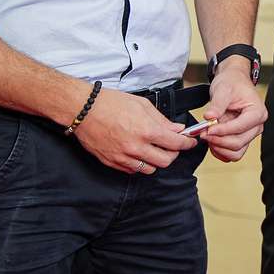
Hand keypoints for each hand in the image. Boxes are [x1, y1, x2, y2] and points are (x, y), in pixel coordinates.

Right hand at [71, 86, 197, 174]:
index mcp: (146, 130)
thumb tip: (177, 129)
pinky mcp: (112, 162)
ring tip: (154, 149)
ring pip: (150, 169)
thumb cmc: (110, 103)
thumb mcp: (142, 105)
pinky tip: (139, 153)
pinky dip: (140, 164)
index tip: (190, 142)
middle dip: (173, 154)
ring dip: (156, 161)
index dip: (187, 144)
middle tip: (172, 146)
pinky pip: (133, 170)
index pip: (176, 144)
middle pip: (165, 161)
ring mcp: (123, 157)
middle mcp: (136, 147)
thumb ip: (162, 120)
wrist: (83, 109)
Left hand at [200, 61, 267, 161]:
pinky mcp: (242, 139)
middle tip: (203, 133)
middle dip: (218, 140)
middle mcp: (256, 126)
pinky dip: (221, 152)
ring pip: (236, 152)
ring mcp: (249, 134)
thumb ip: (217, 104)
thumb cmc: (232, 83)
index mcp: (257, 112)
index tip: (207, 129)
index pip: (240, 127)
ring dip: (219, 148)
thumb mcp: (223, 89)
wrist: (232, 82)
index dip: (222, 130)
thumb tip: (209, 117)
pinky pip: (232, 154)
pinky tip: (212, 142)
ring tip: (207, 137)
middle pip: (238, 143)